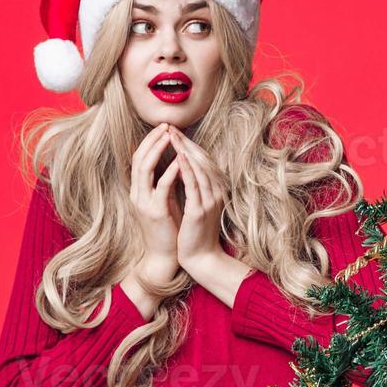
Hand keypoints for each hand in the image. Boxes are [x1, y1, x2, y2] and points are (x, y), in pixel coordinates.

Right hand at [128, 123, 182, 284]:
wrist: (165, 256)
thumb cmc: (169, 228)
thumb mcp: (164, 201)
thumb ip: (164, 183)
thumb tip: (174, 162)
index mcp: (139, 190)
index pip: (140, 158)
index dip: (150, 141)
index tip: (163, 127)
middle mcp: (137, 194)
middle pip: (139, 159)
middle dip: (152, 140)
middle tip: (165, 125)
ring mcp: (144, 203)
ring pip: (145, 170)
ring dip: (157, 151)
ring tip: (169, 137)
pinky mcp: (155, 212)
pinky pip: (160, 188)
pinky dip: (168, 173)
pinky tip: (178, 163)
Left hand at [166, 126, 229, 274]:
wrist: (201, 259)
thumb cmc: (196, 234)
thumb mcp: (197, 206)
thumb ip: (195, 188)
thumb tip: (183, 170)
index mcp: (214, 191)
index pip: (202, 162)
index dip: (189, 145)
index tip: (174, 133)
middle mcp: (215, 193)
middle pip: (202, 161)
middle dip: (185, 143)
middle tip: (171, 127)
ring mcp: (209, 201)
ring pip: (199, 169)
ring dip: (185, 151)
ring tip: (173, 136)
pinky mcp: (200, 211)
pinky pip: (194, 186)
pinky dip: (187, 170)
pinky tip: (180, 158)